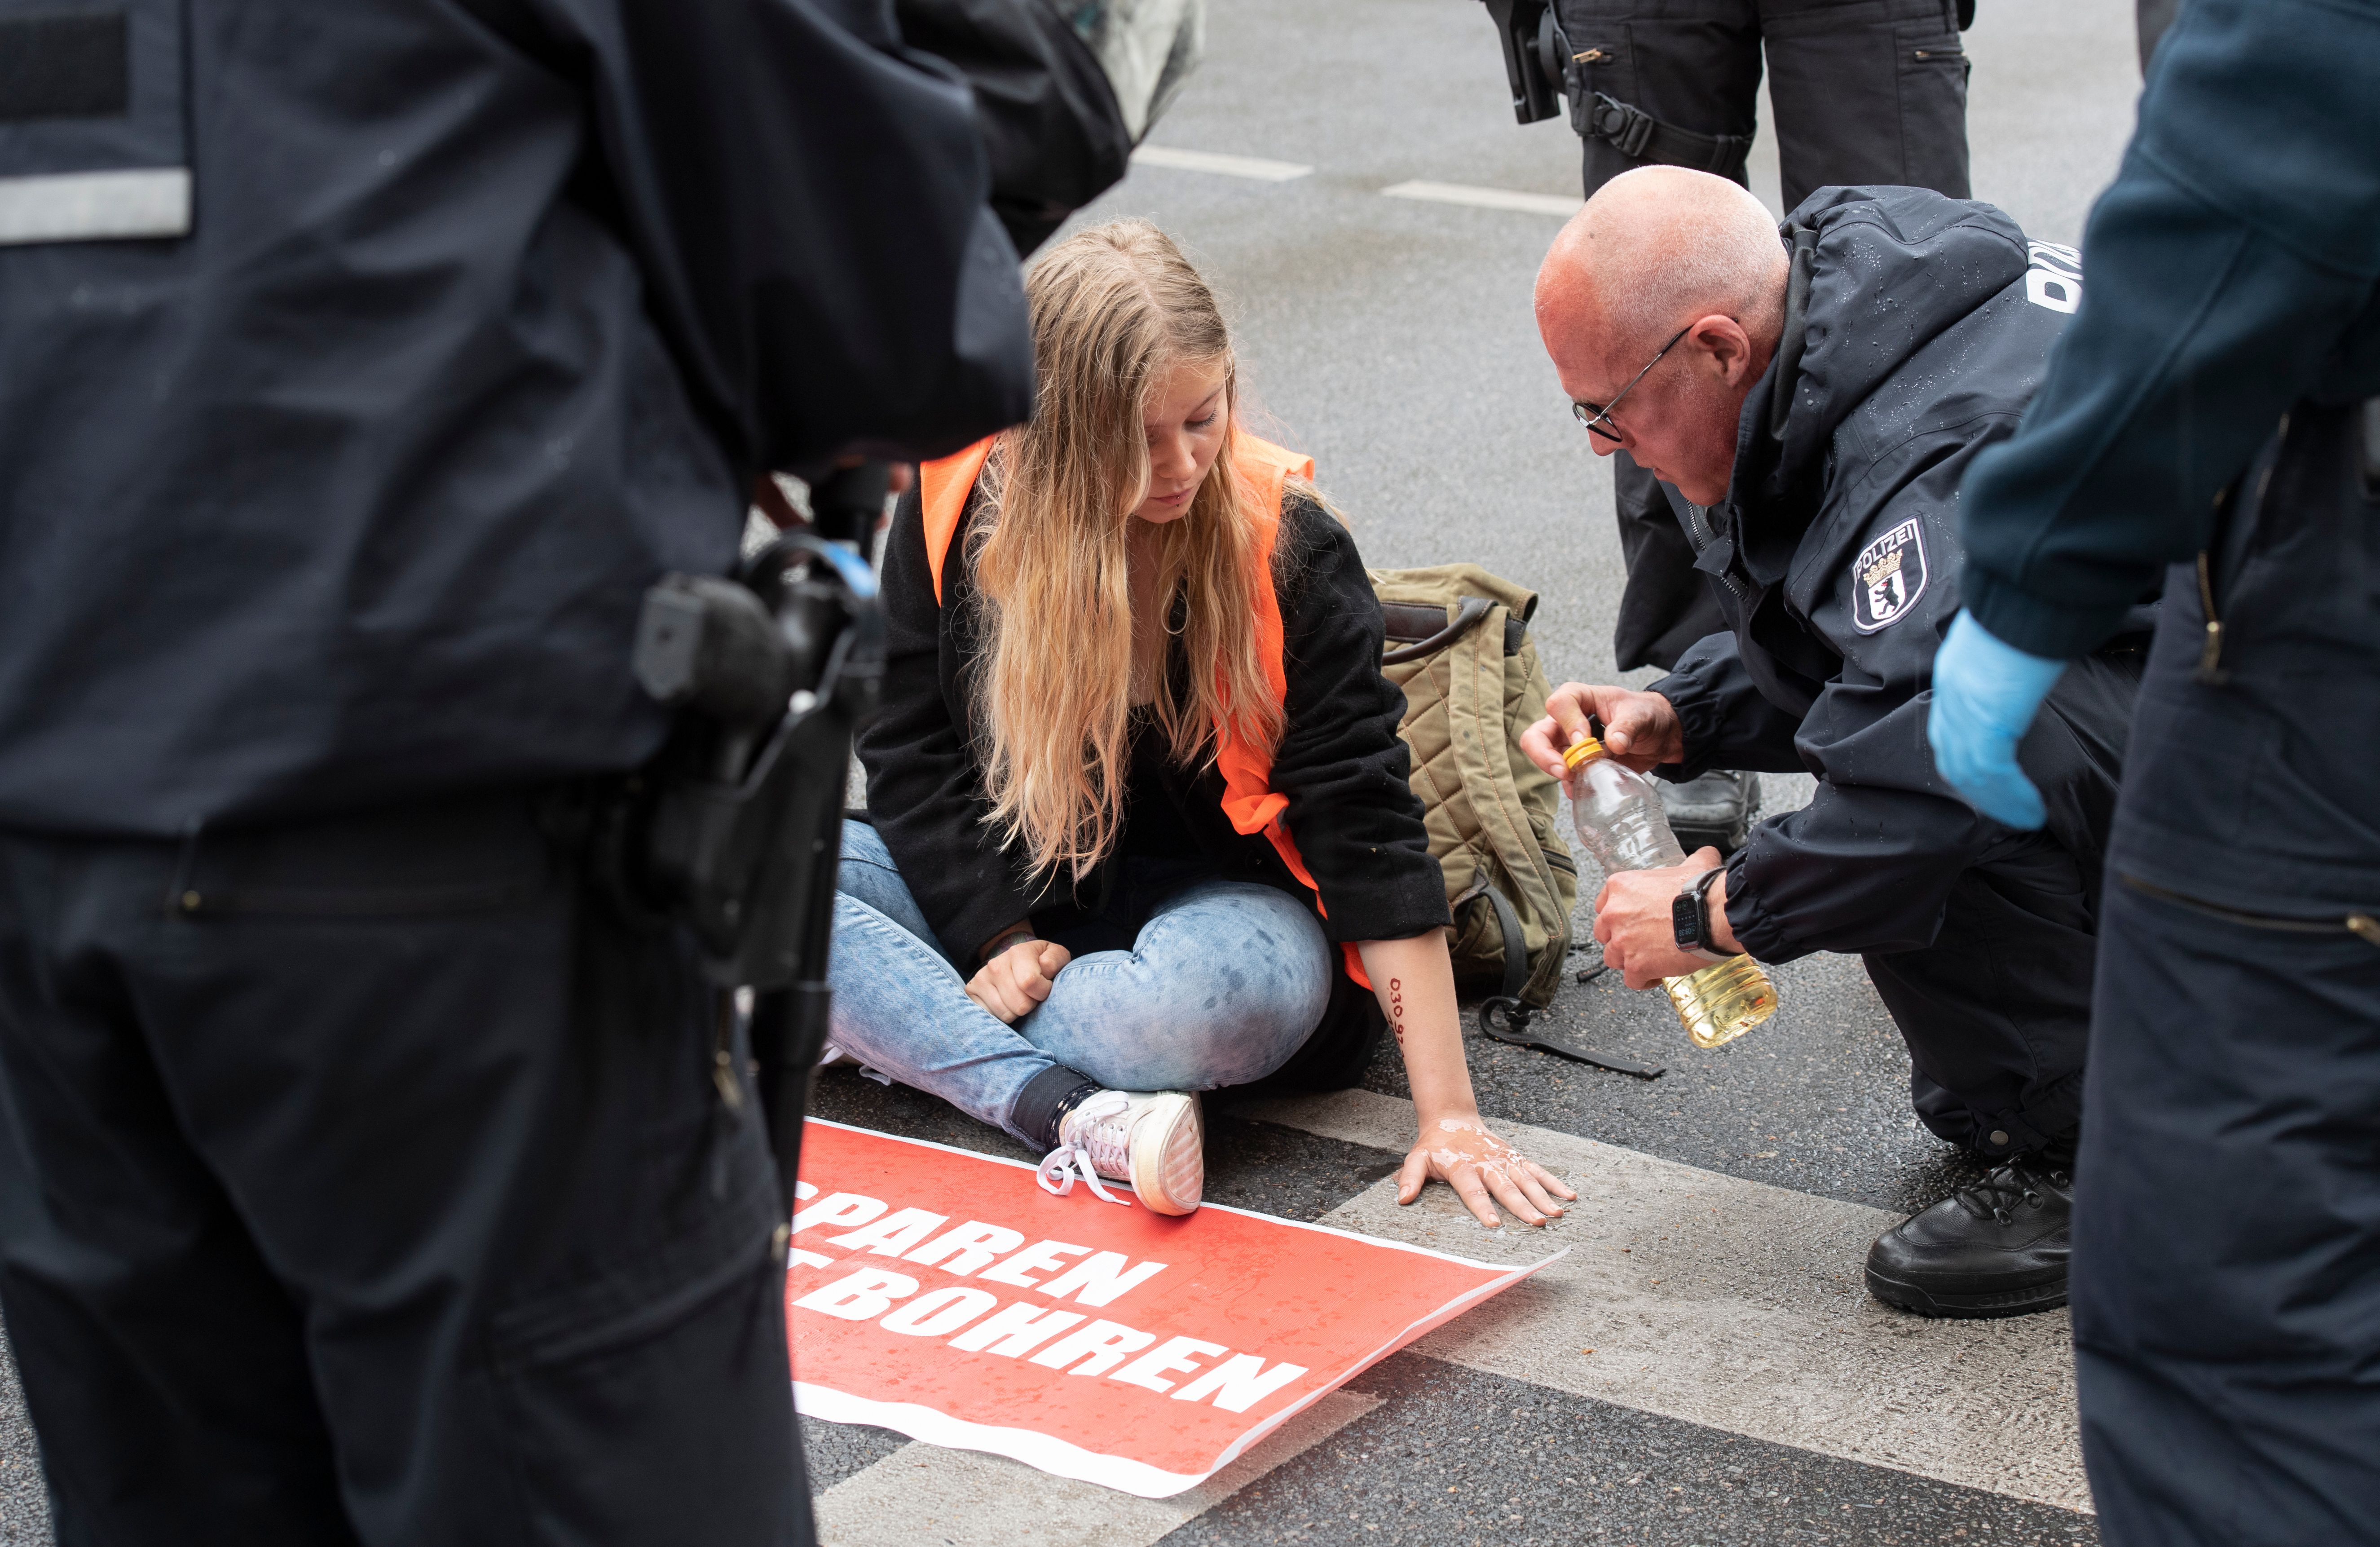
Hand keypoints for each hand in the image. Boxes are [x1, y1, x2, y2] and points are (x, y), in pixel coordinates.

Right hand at [965, 938, 1070, 1023]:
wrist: (1015, 962)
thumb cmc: (1041, 963)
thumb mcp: (1056, 956)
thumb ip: (1055, 960)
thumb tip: (1045, 967)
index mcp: (1018, 952)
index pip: (1030, 982)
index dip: (1043, 992)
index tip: (1045, 988)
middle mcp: (996, 964)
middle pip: (1019, 1004)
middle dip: (1031, 1004)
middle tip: (1031, 995)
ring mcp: (981, 978)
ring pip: (1006, 1014)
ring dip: (1017, 1012)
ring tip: (1019, 998)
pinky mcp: (971, 992)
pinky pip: (991, 1018)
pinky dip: (1002, 1015)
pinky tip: (1006, 1003)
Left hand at [1398, 1113, 1576, 1227]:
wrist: (1453, 1119)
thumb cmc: (1434, 1145)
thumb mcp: (1416, 1159)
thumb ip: (1410, 1178)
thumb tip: (1402, 1199)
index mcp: (1462, 1166)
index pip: (1473, 1190)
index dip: (1482, 1207)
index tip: (1494, 1224)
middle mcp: (1486, 1163)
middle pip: (1505, 1187)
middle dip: (1522, 1205)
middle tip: (1537, 1222)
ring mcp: (1504, 1159)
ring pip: (1526, 1179)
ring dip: (1543, 1196)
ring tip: (1557, 1214)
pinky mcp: (1515, 1157)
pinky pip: (1536, 1170)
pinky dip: (1553, 1182)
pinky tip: (1568, 1196)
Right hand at [1521, 683, 1684, 776]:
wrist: (1659, 736)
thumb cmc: (1645, 715)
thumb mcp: (1640, 715)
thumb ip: (1627, 726)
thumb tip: (1614, 743)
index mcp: (1579, 698)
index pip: (1558, 704)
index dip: (1568, 723)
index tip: (1585, 739)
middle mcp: (1566, 721)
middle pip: (1537, 735)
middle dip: (1544, 755)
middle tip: (1564, 770)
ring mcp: (1568, 745)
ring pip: (1545, 758)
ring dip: (1560, 772)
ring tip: (1581, 779)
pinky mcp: (1577, 765)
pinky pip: (1565, 778)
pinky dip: (1572, 786)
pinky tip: (1586, 789)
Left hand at [1592, 849, 1734, 987]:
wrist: (1714, 915)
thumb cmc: (1703, 891)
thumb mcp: (1694, 865)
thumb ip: (1692, 859)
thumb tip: (1706, 854)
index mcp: (1621, 886)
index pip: (1603, 904)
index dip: (1618, 915)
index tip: (1630, 920)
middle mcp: (1615, 913)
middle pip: (1603, 932)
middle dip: (1619, 938)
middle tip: (1640, 940)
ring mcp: (1623, 941)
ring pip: (1612, 957)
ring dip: (1628, 960)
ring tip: (1649, 959)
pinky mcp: (1636, 965)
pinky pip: (1631, 980)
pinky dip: (1643, 980)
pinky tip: (1656, 975)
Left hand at [1927, 611, 2065, 829]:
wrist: (2031, 583)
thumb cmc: (2036, 596)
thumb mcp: (2016, 631)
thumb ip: (2016, 655)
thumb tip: (2038, 661)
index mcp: (1958, 667)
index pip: (1949, 722)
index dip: (1964, 752)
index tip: (1987, 775)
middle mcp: (1953, 688)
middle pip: (1951, 751)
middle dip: (1975, 785)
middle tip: (2002, 806)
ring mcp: (1966, 706)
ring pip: (1969, 770)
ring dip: (1996, 799)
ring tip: (2022, 817)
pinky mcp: (1987, 721)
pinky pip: (1992, 773)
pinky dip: (2011, 797)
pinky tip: (2030, 812)